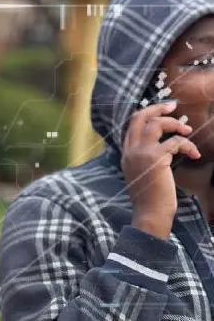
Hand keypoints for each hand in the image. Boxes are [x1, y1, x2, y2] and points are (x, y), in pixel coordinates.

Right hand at [121, 100, 200, 238]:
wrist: (149, 214)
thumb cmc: (149, 198)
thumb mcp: (140, 174)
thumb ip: (143, 159)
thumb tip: (162, 146)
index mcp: (126, 153)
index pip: (132, 124)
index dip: (148, 114)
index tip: (163, 112)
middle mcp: (131, 150)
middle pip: (140, 117)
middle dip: (158, 108)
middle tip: (173, 107)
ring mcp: (141, 153)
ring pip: (156, 123)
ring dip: (175, 124)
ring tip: (187, 131)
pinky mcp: (156, 158)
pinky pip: (175, 142)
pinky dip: (188, 146)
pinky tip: (194, 155)